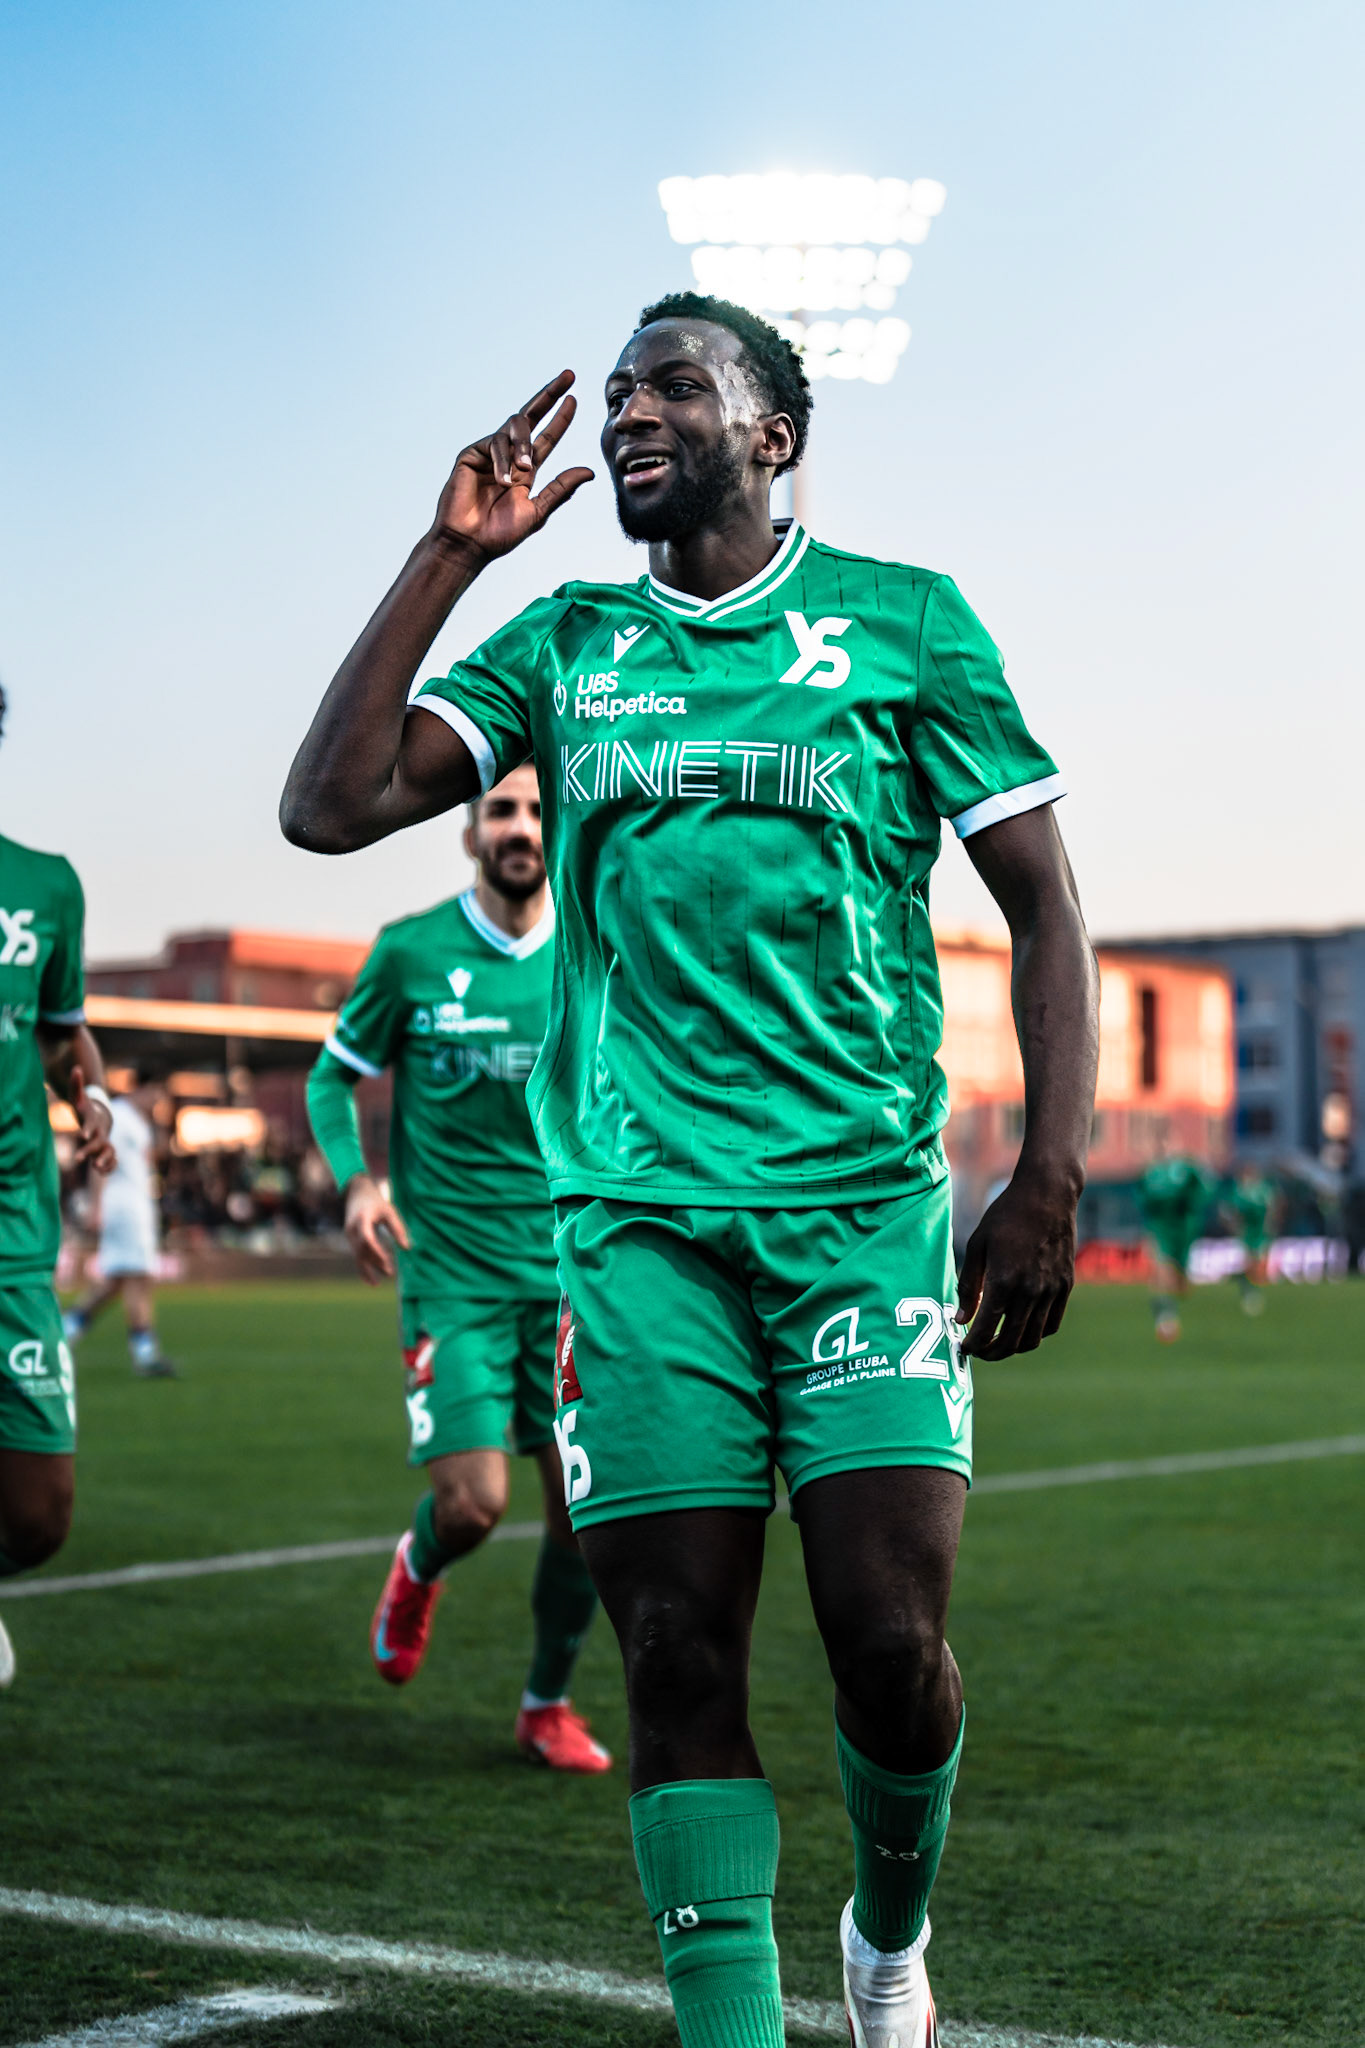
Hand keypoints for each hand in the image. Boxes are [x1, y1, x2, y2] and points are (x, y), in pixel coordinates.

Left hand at [70, 1069, 115, 1173]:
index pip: (91, 1125)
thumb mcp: (78, 1097)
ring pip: (111, 1154)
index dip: (88, 1129)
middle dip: (89, 1150)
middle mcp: (101, 1134)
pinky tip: (101, 1171)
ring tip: (96, 1168)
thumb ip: (76, 1084)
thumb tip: (76, 1068)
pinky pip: (112, 1162)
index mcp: (93, 1122)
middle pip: (100, 1143)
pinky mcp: (104, 1153)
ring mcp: (104, 1144)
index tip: (82, 1135)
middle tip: (77, 1158)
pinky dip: (109, 1168)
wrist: (100, 1117)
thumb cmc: (85, 1108)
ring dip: (106, 1162)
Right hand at [344, 1175, 409, 1284]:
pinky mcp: (350, 1238)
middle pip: (362, 1250)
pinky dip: (361, 1267)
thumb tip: (407, 1248)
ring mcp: (349, 1234)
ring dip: (367, 1269)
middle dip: (375, 1262)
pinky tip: (368, 1279)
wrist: (356, 1192)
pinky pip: (355, 1255)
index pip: (367, 1238)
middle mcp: (352, 1228)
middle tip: (390, 1273)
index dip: (377, 1251)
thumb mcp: (389, 1211)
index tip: (388, 1261)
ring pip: (357, 1255)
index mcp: (362, 1219)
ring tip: (376, 1284)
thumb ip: (397, 1229)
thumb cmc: (376, 1201)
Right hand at [431, 370, 593, 564]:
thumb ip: (561, 489)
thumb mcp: (537, 512)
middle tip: (568, 376)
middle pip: (530, 417)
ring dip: (523, 445)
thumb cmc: (499, 535)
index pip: (546, 438)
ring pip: (513, 428)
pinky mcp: (471, 454)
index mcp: (526, 471)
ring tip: (525, 468)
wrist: (469, 543)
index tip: (574, 398)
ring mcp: (489, 453)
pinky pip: (493, 443)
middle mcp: (509, 458)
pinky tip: (502, 481)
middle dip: (549, 395)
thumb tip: (589, 471)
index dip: (560, 418)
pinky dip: (502, 460)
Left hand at [955, 1167, 1077, 1359]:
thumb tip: (961, 1319)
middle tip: (979, 1351)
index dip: (973, 1345)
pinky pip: (1051, 1324)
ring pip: (1033, 1338)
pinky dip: (1036, 1334)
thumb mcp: (977, 1246)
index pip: (986, 1329)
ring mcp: (1051, 1290)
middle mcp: (1030, 1291)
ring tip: (999, 1343)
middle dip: (991, 1353)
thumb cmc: (1006, 1216)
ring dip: (1013, 1347)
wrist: (1048, 1195)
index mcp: (1004, 1281)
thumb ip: (968, 1285)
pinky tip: (1022, 1327)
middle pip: (1011, 1341)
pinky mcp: (1065, 1286)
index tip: (964, 1347)